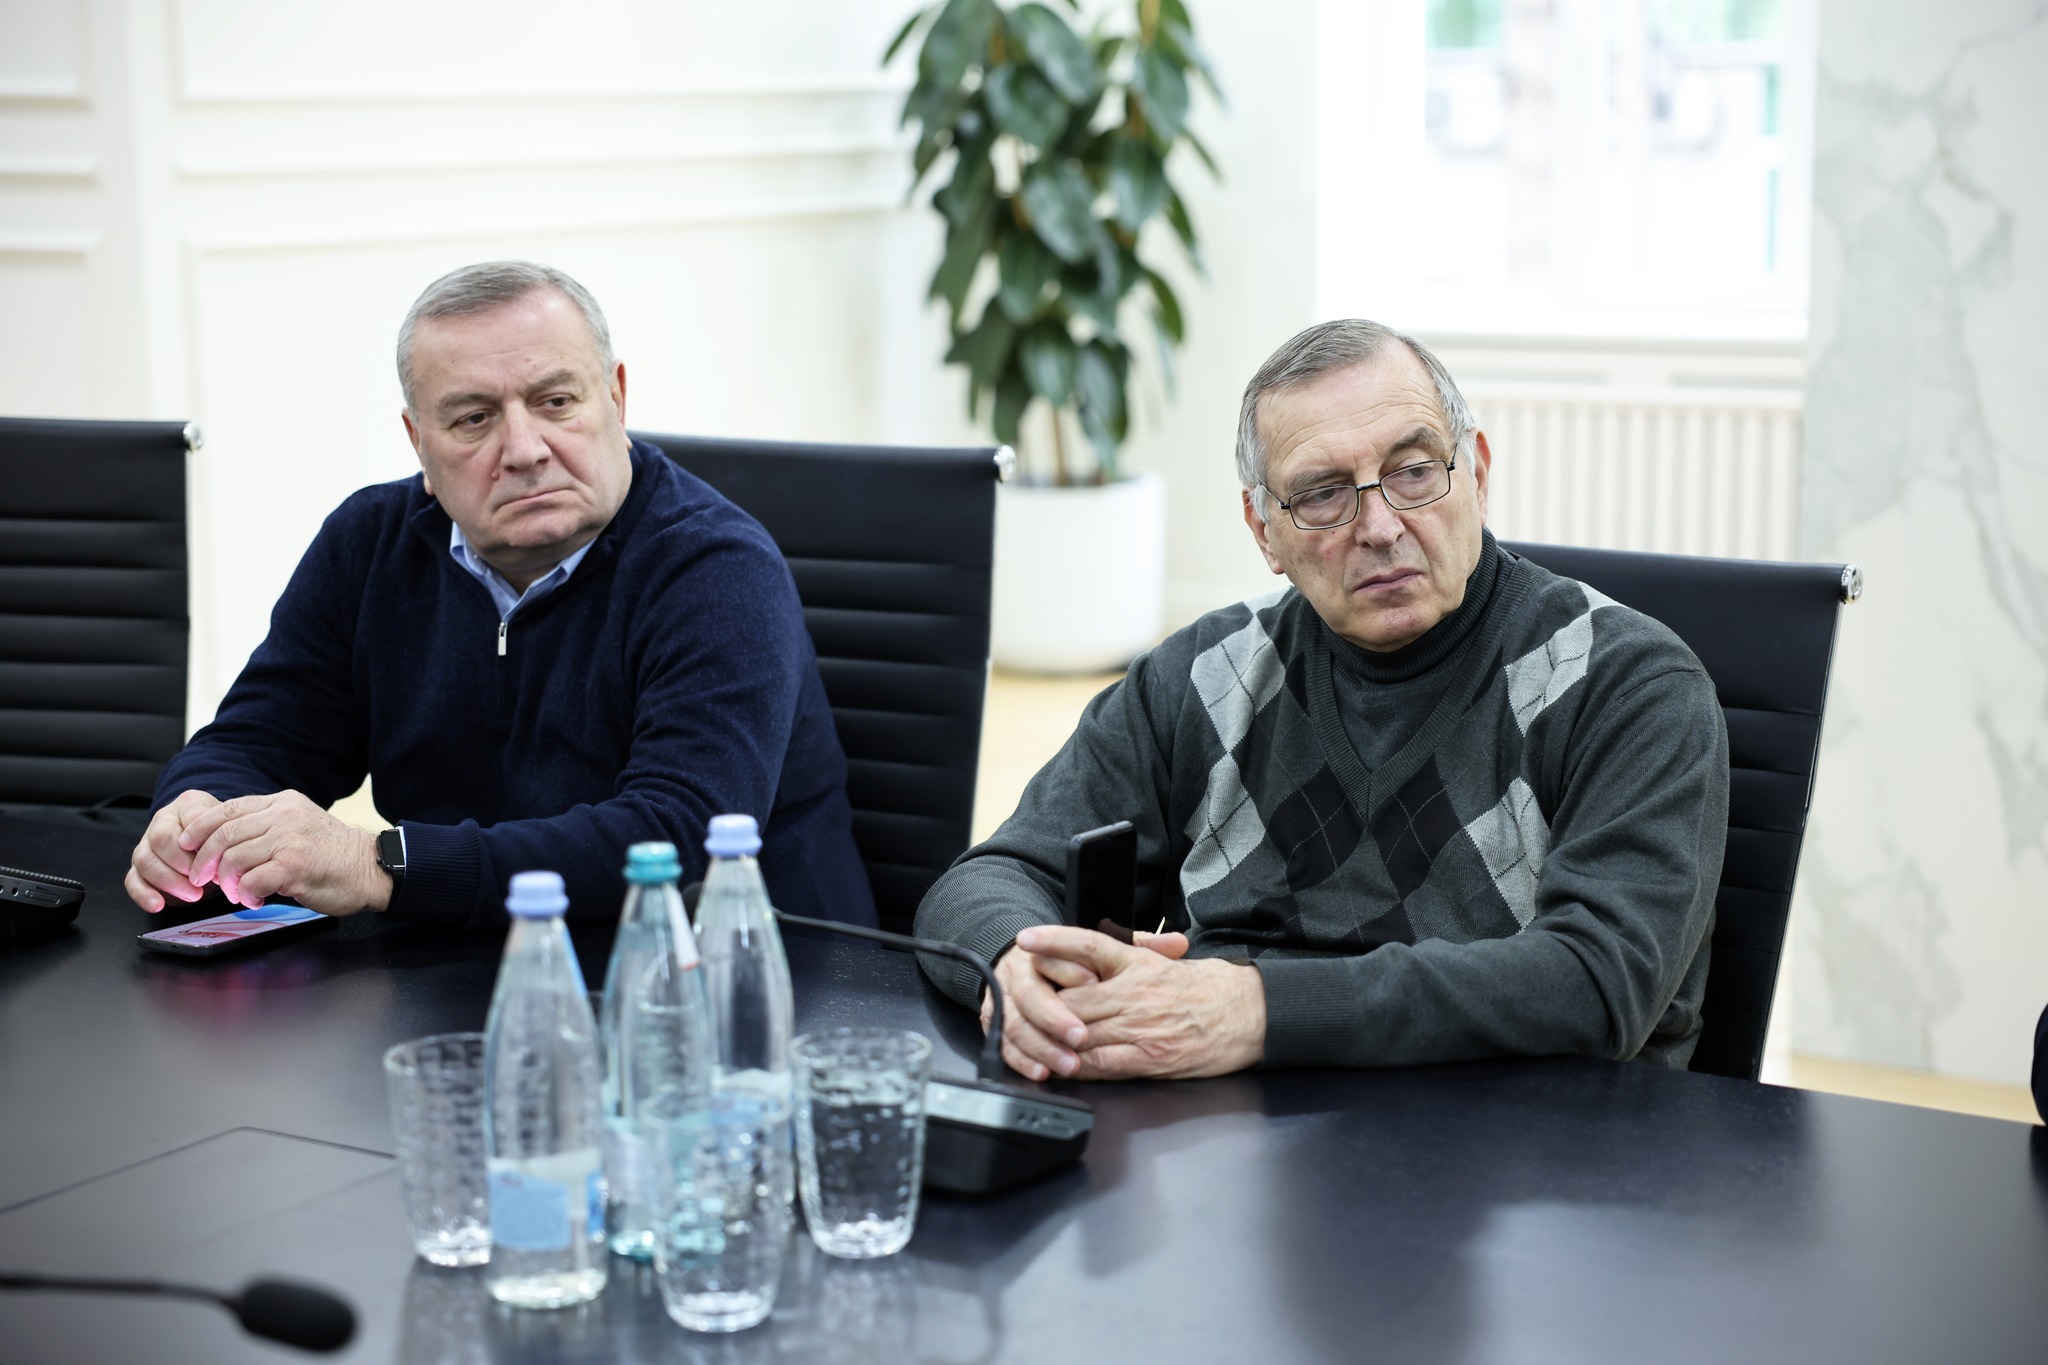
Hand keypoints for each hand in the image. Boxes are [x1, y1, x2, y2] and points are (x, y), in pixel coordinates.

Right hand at [126, 789, 224, 911]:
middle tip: (202, 880)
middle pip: (159, 841)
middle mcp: (159, 823)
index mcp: (183, 807)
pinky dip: (143, 894)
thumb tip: (216, 860)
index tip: (212, 858)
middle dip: (182, 865)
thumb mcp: (226, 822)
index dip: (196, 843)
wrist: (210, 837)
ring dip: (168, 882)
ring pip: (144, 862)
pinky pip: (132, 881)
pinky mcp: (140, 868)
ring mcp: (146, 846)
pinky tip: (157, 905)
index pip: (185, 819)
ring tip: (193, 895)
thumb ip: (221, 834)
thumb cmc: (218, 830)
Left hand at [173, 790, 390, 916]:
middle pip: (224, 834)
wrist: (371, 868)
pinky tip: (254, 900)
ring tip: (235, 893)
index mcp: (282, 803)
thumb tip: (223, 842)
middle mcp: (285, 817)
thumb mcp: (299, 825)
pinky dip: (246, 895)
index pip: (228, 809)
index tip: (185, 844)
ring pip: (234, 859)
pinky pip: (253, 881)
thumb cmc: (333, 855)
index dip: (199, 828)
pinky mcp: (295, 866)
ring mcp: (290, 840)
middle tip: (201, 879)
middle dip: (204, 860)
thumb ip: (267, 826)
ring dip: (227, 882)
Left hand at [1017, 924, 1266, 1079]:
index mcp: (1137, 963)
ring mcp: (1139, 1026)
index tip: (1025, 939)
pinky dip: (1076, 1066)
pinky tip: (1062, 1066)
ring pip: (1080, 1032)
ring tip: (1033, 1041)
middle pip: (1072, 997)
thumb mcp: (1163, 960)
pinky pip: (1100, 1063)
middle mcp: (1134, 992)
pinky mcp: (1148, 1058)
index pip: (1087, 944)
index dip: (1054, 940)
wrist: (1246, 1014)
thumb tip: (1085, 957)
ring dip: (1054, 1040)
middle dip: (1045, 1005)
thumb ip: (1125, 957)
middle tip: (1024, 1007)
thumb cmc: (1206, 988)